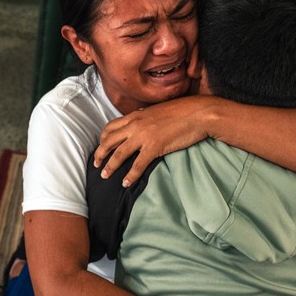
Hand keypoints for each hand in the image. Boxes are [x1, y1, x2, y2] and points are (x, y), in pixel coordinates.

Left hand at [93, 96, 216, 184]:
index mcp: (135, 116)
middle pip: (109, 141)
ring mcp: (144, 136)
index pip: (110, 127)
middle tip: (96, 164)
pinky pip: (137, 165)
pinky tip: (126, 183)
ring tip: (104, 176)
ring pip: (119, 153)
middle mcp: (135, 125)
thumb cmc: (182, 111)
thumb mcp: (157, 112)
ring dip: (110, 166)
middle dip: (100, 154)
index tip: (101, 147)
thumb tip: (140, 125)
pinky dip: (130, 176)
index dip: (103, 139)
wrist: (199, 113)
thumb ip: (145, 119)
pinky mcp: (155, 147)